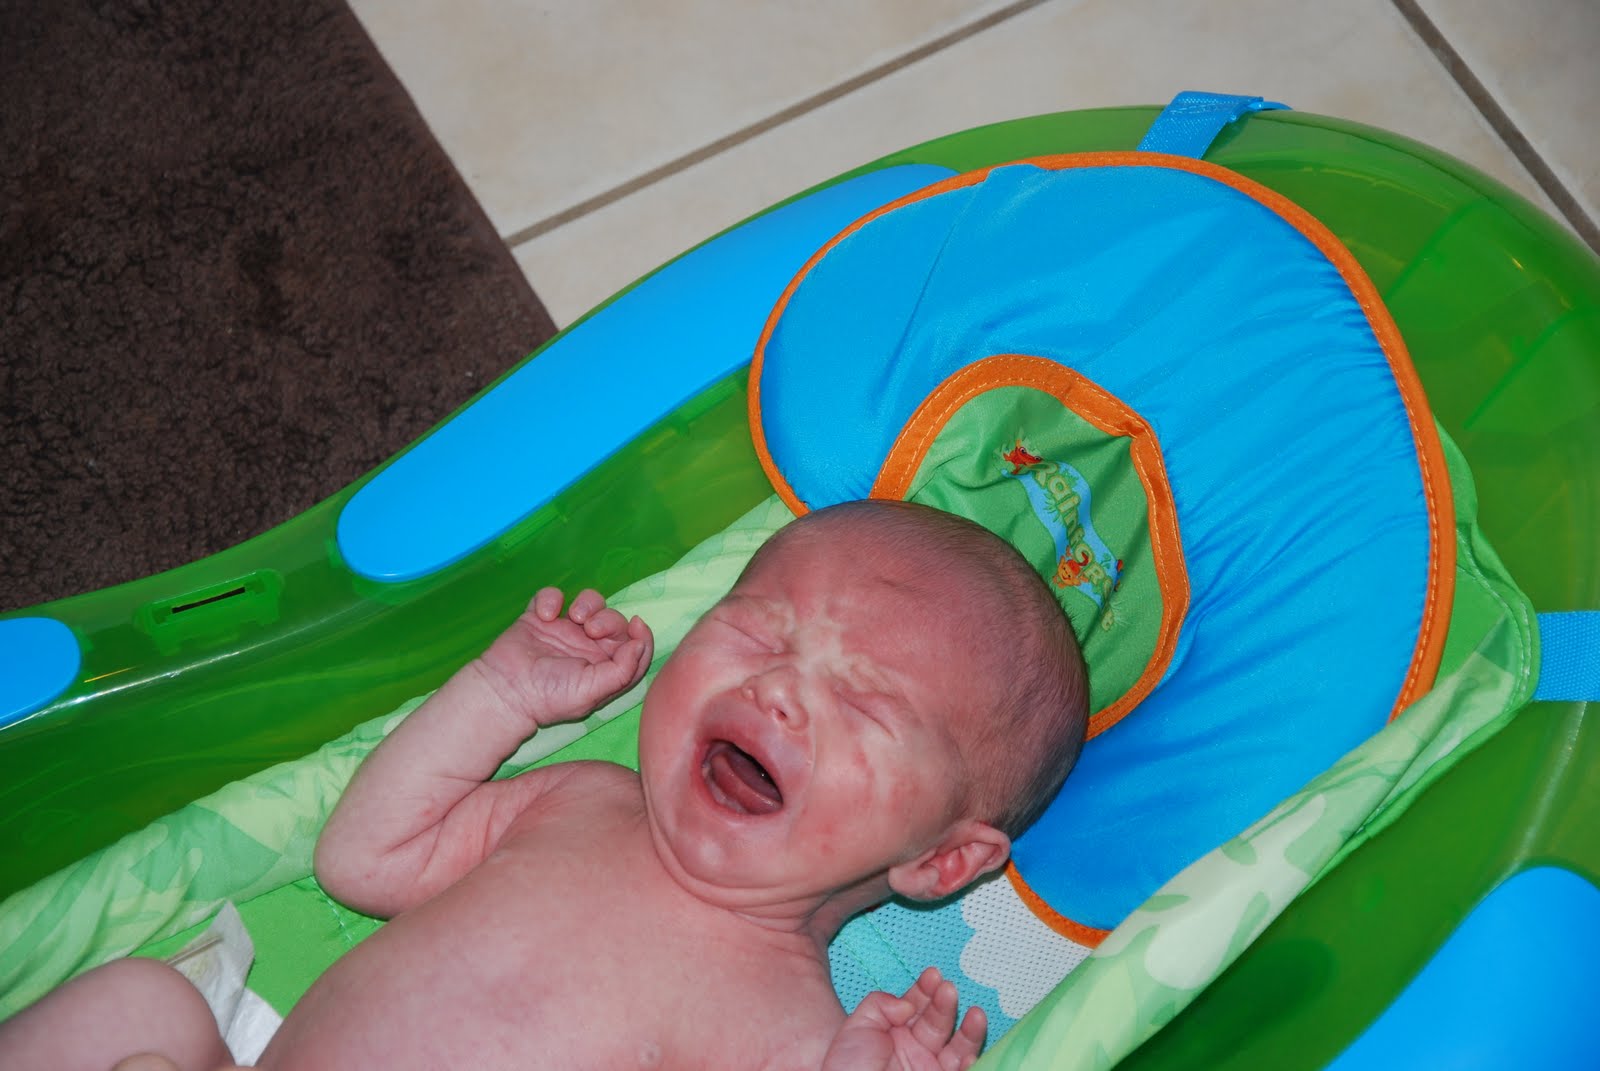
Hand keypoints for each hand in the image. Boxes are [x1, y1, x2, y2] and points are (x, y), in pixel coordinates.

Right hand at [476, 588, 653, 725]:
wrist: (505, 690)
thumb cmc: (550, 696)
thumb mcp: (593, 692)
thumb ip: (623, 670)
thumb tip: (639, 644)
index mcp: (604, 667)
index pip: (634, 647)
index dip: (641, 634)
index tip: (636, 624)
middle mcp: (588, 647)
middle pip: (614, 621)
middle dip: (609, 619)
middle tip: (591, 629)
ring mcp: (564, 630)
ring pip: (589, 602)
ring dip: (588, 603)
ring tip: (573, 617)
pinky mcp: (540, 617)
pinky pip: (553, 595)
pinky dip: (551, 598)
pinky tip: (545, 615)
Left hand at [822, 968, 985, 1070]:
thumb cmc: (849, 1067)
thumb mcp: (857, 1028)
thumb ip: (880, 1004)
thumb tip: (907, 1004)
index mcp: (896, 1032)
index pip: (917, 1005)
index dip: (926, 989)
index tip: (932, 974)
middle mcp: (916, 1049)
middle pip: (938, 1021)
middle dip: (944, 1003)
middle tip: (948, 990)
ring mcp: (930, 1067)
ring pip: (957, 1047)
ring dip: (969, 1030)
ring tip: (977, 1014)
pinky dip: (969, 1062)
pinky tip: (969, 1051)